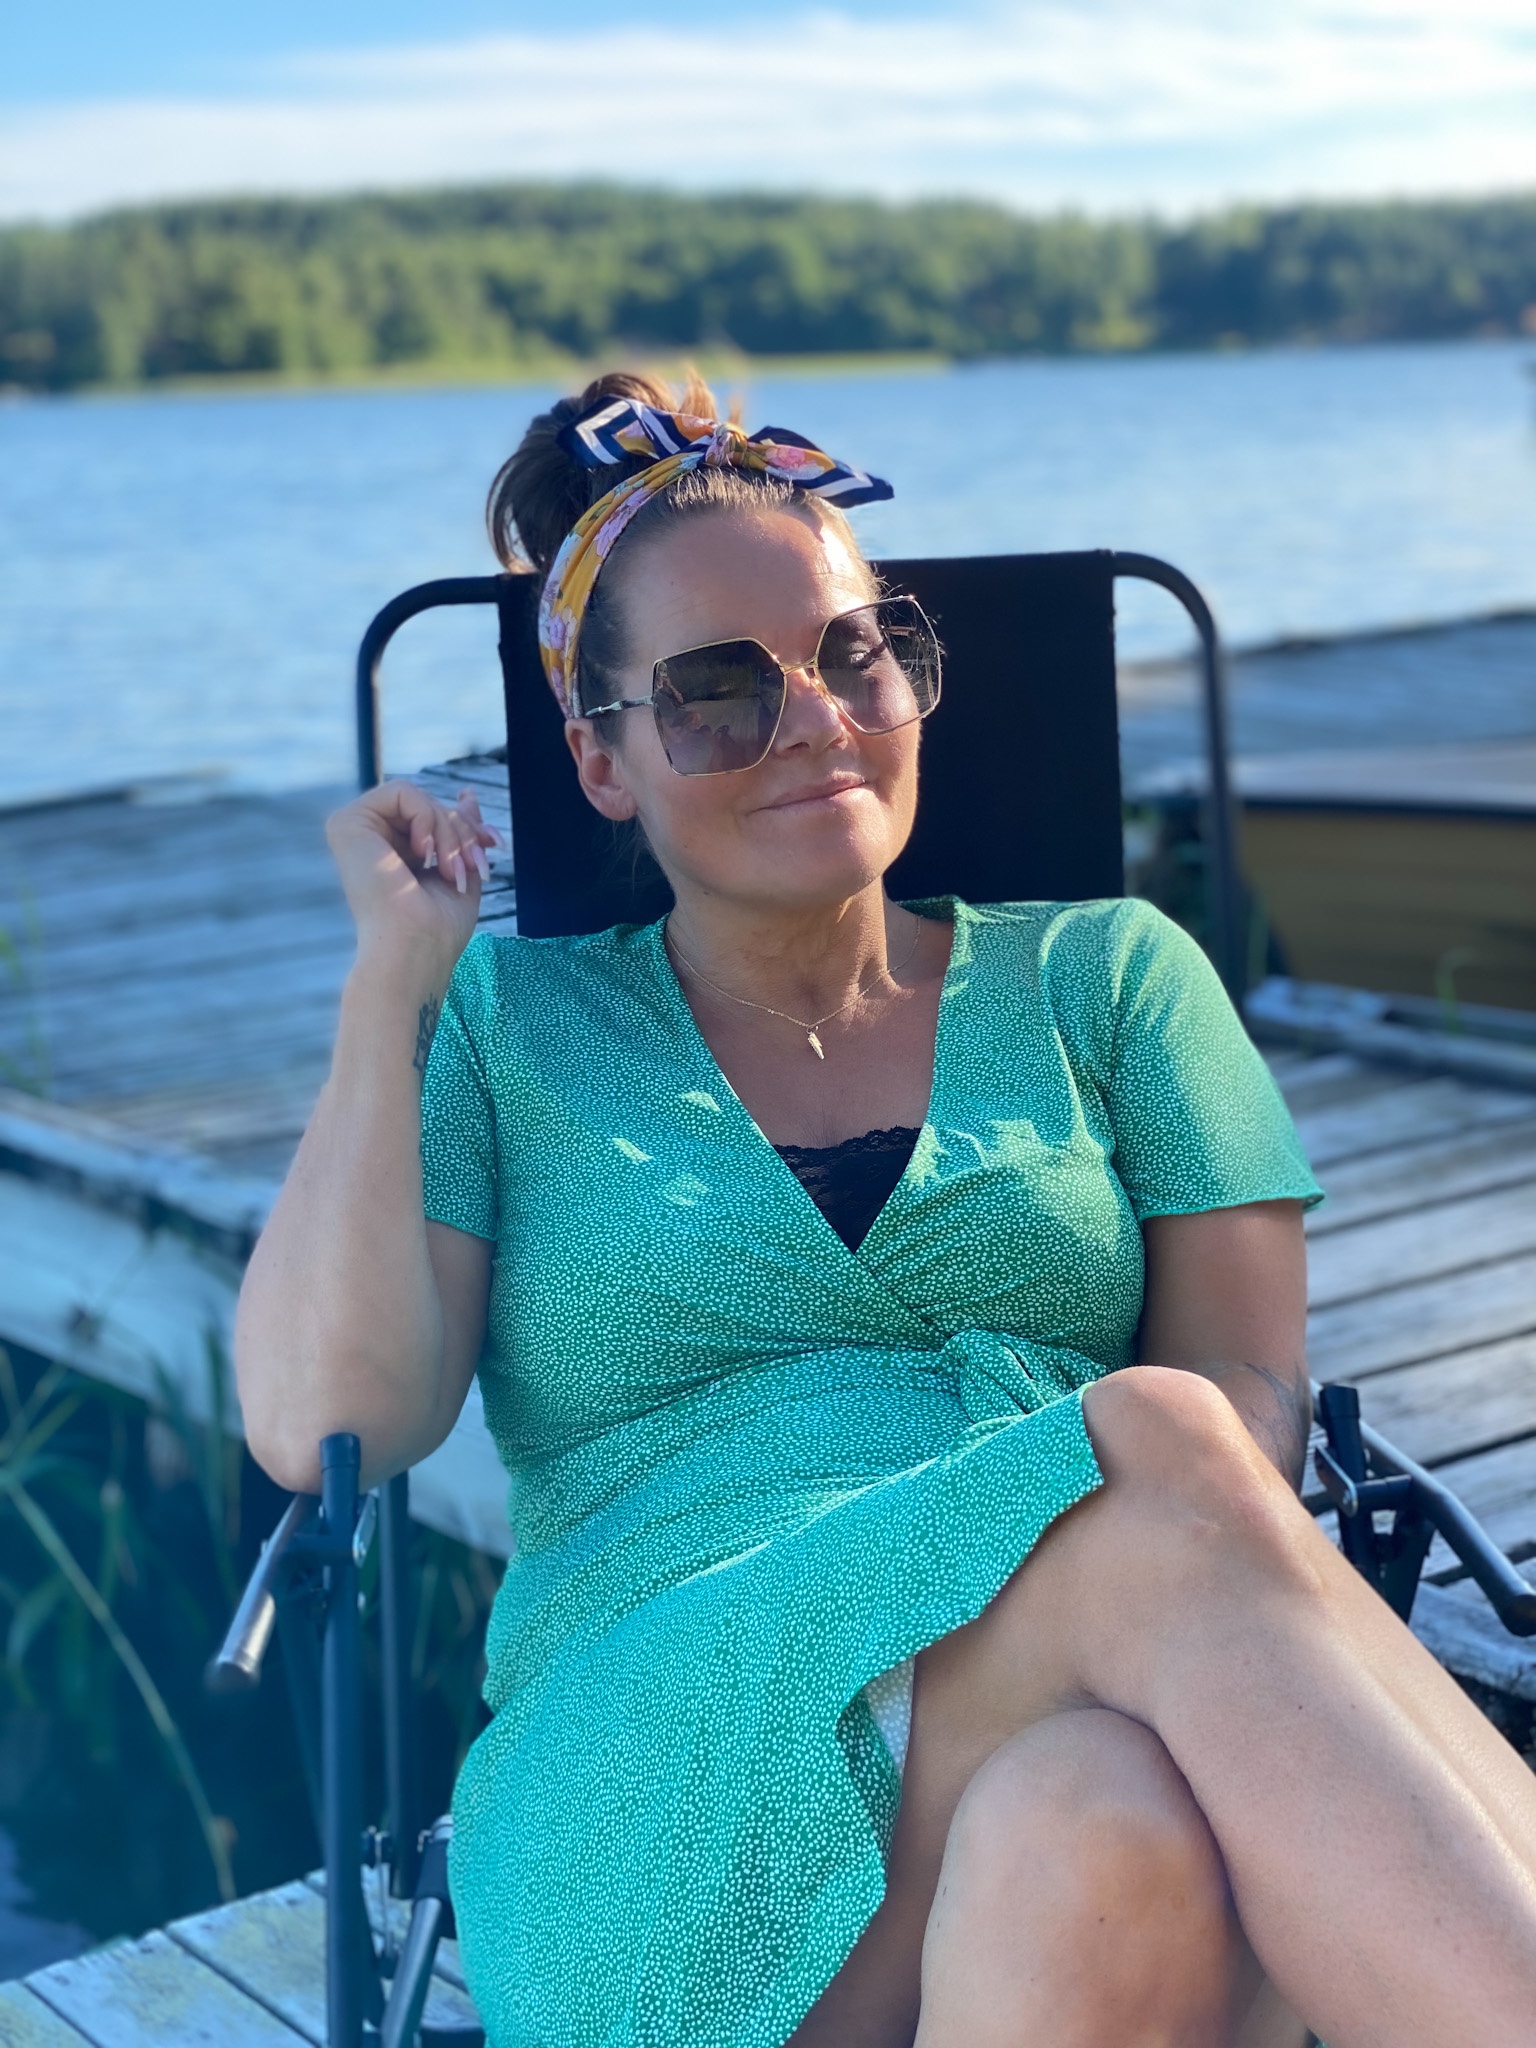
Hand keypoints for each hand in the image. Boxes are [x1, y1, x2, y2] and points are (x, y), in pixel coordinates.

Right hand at [325, 781, 501, 975]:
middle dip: (464, 831)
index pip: (435, 815)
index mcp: (392, 850)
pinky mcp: (346, 824)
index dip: (469, 825)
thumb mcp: (460, 867)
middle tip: (471, 868)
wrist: (416, 950)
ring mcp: (354, 831)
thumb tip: (468, 795)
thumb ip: (460, 830)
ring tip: (449, 870)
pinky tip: (424, 853)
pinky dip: (428, 818)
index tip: (493, 843)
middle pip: (430, 804)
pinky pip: (402, 791)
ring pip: (419, 797)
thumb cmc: (437, 928)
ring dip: (449, 831)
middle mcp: (369, 838)